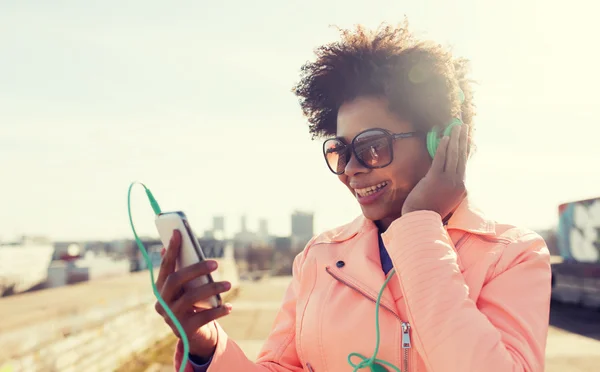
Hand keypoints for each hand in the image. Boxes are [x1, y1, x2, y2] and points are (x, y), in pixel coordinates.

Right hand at [154, 230, 232, 358]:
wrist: (192, 334)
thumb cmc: (190, 303)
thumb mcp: (185, 288)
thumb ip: (181, 270)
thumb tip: (170, 245)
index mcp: (161, 288)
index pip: (165, 266)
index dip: (171, 250)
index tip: (178, 232)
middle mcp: (162, 302)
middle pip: (176, 280)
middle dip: (196, 269)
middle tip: (216, 263)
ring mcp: (172, 317)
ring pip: (190, 298)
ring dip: (211, 288)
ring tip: (228, 284)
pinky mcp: (185, 330)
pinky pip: (203, 318)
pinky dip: (218, 311)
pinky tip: (229, 306)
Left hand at [402, 124, 467, 217]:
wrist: (420, 220)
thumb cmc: (428, 211)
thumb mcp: (445, 199)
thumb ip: (448, 187)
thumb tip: (446, 175)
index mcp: (461, 188)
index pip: (465, 164)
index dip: (467, 150)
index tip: (469, 139)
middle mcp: (458, 183)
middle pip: (462, 156)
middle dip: (463, 139)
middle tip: (464, 126)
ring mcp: (448, 181)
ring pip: (453, 155)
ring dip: (455, 138)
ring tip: (456, 127)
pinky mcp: (435, 179)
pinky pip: (441, 159)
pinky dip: (443, 147)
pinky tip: (445, 137)